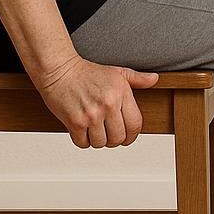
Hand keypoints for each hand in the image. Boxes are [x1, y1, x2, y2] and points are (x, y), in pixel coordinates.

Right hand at [33, 55, 160, 148]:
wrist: (58, 70)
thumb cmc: (87, 72)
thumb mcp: (116, 73)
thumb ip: (137, 78)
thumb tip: (154, 79)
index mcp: (121, 94)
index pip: (135, 125)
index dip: (132, 136)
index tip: (126, 137)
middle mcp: (108, 105)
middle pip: (119, 138)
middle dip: (114, 140)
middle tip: (107, 133)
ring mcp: (91, 115)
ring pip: (101, 143)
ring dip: (97, 140)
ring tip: (93, 129)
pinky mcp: (74, 122)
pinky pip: (83, 143)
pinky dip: (82, 140)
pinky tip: (81, 130)